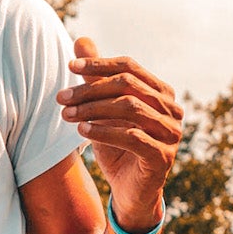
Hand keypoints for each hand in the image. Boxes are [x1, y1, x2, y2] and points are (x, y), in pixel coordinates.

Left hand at [57, 36, 183, 227]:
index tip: (69, 66)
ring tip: (66, 114)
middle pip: (128, 86)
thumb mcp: (103, 111)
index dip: (99, 65)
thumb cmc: (119, 149)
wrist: (130, 193)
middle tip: (61, 97)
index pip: (129, 67)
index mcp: (161, 93)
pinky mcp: (163, 157)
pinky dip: (105, 132)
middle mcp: (172, 109)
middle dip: (90, 90)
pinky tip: (82, 131)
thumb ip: (95, 78)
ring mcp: (171, 133)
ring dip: (94, 110)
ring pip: (130, 109)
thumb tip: (81, 39)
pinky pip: (133, 137)